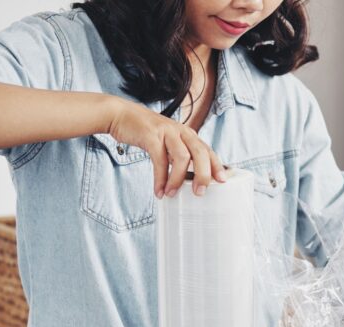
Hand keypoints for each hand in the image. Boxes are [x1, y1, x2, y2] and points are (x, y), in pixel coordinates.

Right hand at [106, 97, 225, 198]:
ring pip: (182, 157)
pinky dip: (160, 178)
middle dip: (203, 174)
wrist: (120, 115)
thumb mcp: (168, 142)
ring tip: (172, 194)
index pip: (208, 150)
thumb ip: (180, 155)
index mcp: (188, 134)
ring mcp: (166, 132)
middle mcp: (181, 131)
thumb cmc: (146, 132)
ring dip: (178, 180)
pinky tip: (158, 191)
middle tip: (200, 193)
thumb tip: (191, 179)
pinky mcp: (151, 135)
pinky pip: (160, 160)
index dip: (217, 165)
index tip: (223, 181)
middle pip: (200, 153)